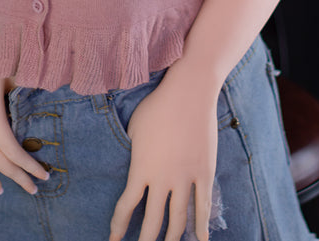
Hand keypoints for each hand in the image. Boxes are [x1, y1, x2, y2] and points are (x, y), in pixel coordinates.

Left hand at [108, 71, 218, 240]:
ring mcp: (186, 178)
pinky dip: (202, 227)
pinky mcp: (204, 173)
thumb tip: (131, 168)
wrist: (188, 93)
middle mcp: (163, 179)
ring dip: (172, 238)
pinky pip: (203, 206)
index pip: (126, 208)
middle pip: (152, 223)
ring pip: (178, 219)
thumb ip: (132, 153)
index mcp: (141, 169)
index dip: (118, 227)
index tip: (113, 240)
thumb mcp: (133, 129)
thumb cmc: (156, 106)